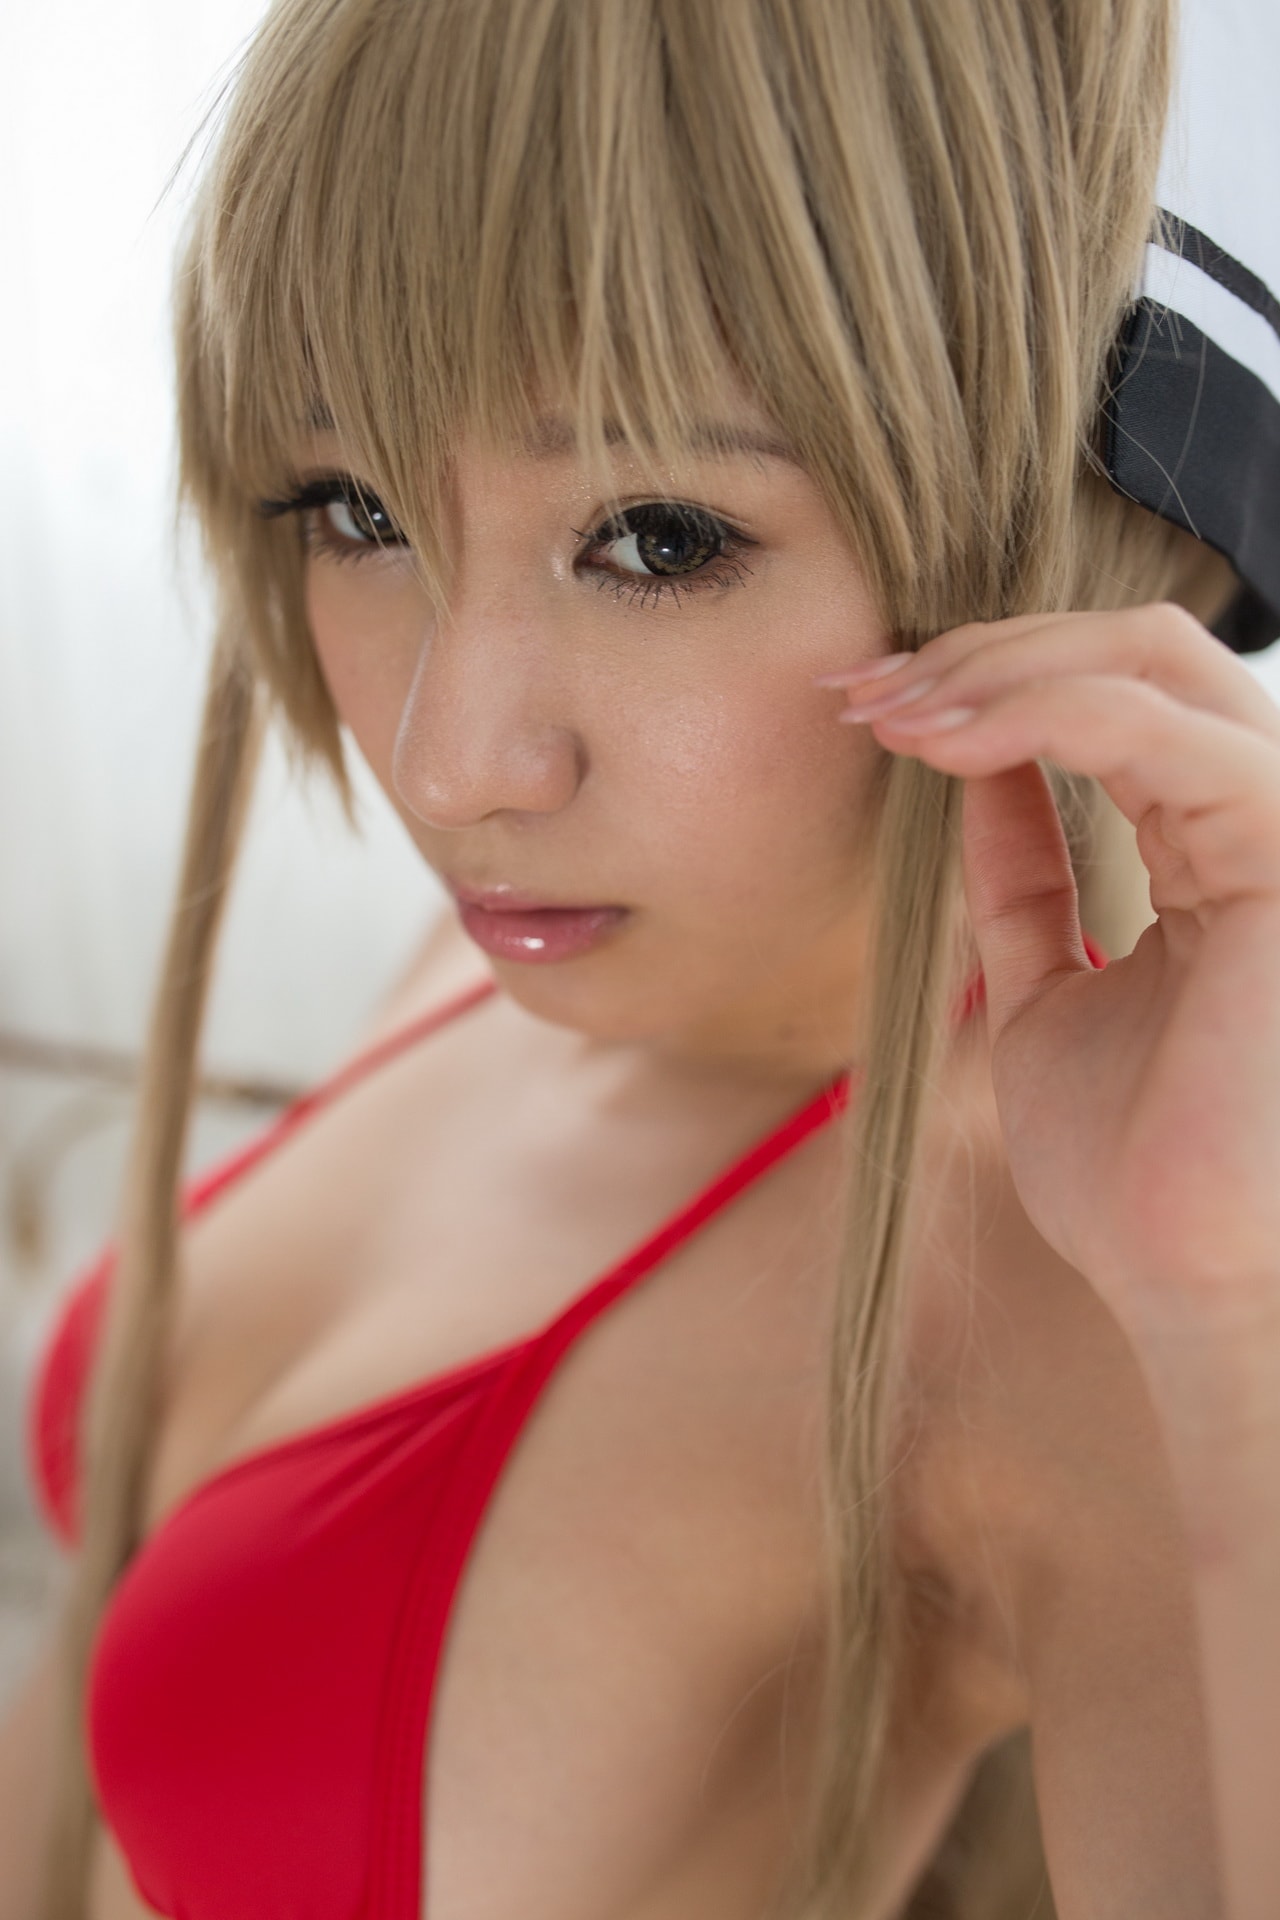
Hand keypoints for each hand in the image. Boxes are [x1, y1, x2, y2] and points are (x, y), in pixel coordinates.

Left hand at [822, 605, 1279, 1343]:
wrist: (1183, 1282)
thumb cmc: (1129, 1168)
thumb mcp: (1042, 991)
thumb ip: (1022, 875)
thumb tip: (966, 772)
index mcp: (1221, 848)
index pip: (1122, 702)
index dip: (991, 684)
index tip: (873, 708)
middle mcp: (1262, 819)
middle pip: (1140, 652)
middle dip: (986, 654)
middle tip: (869, 690)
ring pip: (1152, 660)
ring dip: (999, 670)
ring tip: (891, 713)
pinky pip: (1156, 728)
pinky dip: (1038, 714)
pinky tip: (946, 745)